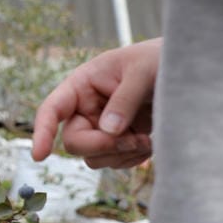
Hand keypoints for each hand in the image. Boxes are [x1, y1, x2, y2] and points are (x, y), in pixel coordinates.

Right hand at [32, 38, 160, 168]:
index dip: (42, 132)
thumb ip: (124, 99)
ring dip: (120, 155)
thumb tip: (108, 132)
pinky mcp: (119, 142)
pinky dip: (131, 160)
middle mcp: (86, 109)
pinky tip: (148, 144)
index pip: (52, 109)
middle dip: (102, 146)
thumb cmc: (158, 60)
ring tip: (146, 140)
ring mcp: (101, 128)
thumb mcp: (143, 71)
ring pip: (94, 158)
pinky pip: (113, 163)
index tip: (40, 156)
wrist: (183, 73)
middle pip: (74, 143)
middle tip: (134, 140)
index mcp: (82, 85)